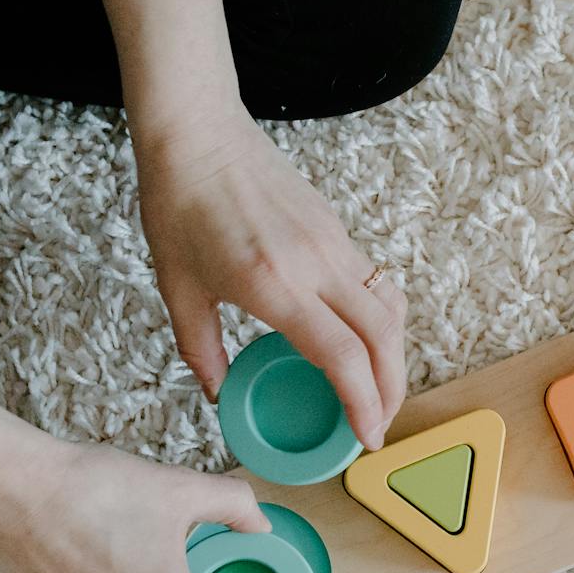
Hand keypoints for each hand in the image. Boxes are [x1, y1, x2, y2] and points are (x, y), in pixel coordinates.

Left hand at [133, 101, 405, 447]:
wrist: (198, 135)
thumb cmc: (179, 204)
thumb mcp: (177, 288)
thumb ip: (202, 349)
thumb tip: (219, 394)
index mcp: (272, 284)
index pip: (343, 356)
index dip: (364, 404)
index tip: (367, 438)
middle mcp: (315, 264)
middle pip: (384, 339)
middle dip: (392, 391)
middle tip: (379, 425)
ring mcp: (334, 244)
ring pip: (391, 311)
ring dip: (396, 357)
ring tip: (379, 389)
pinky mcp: (339, 230)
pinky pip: (378, 284)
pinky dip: (384, 323)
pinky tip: (365, 342)